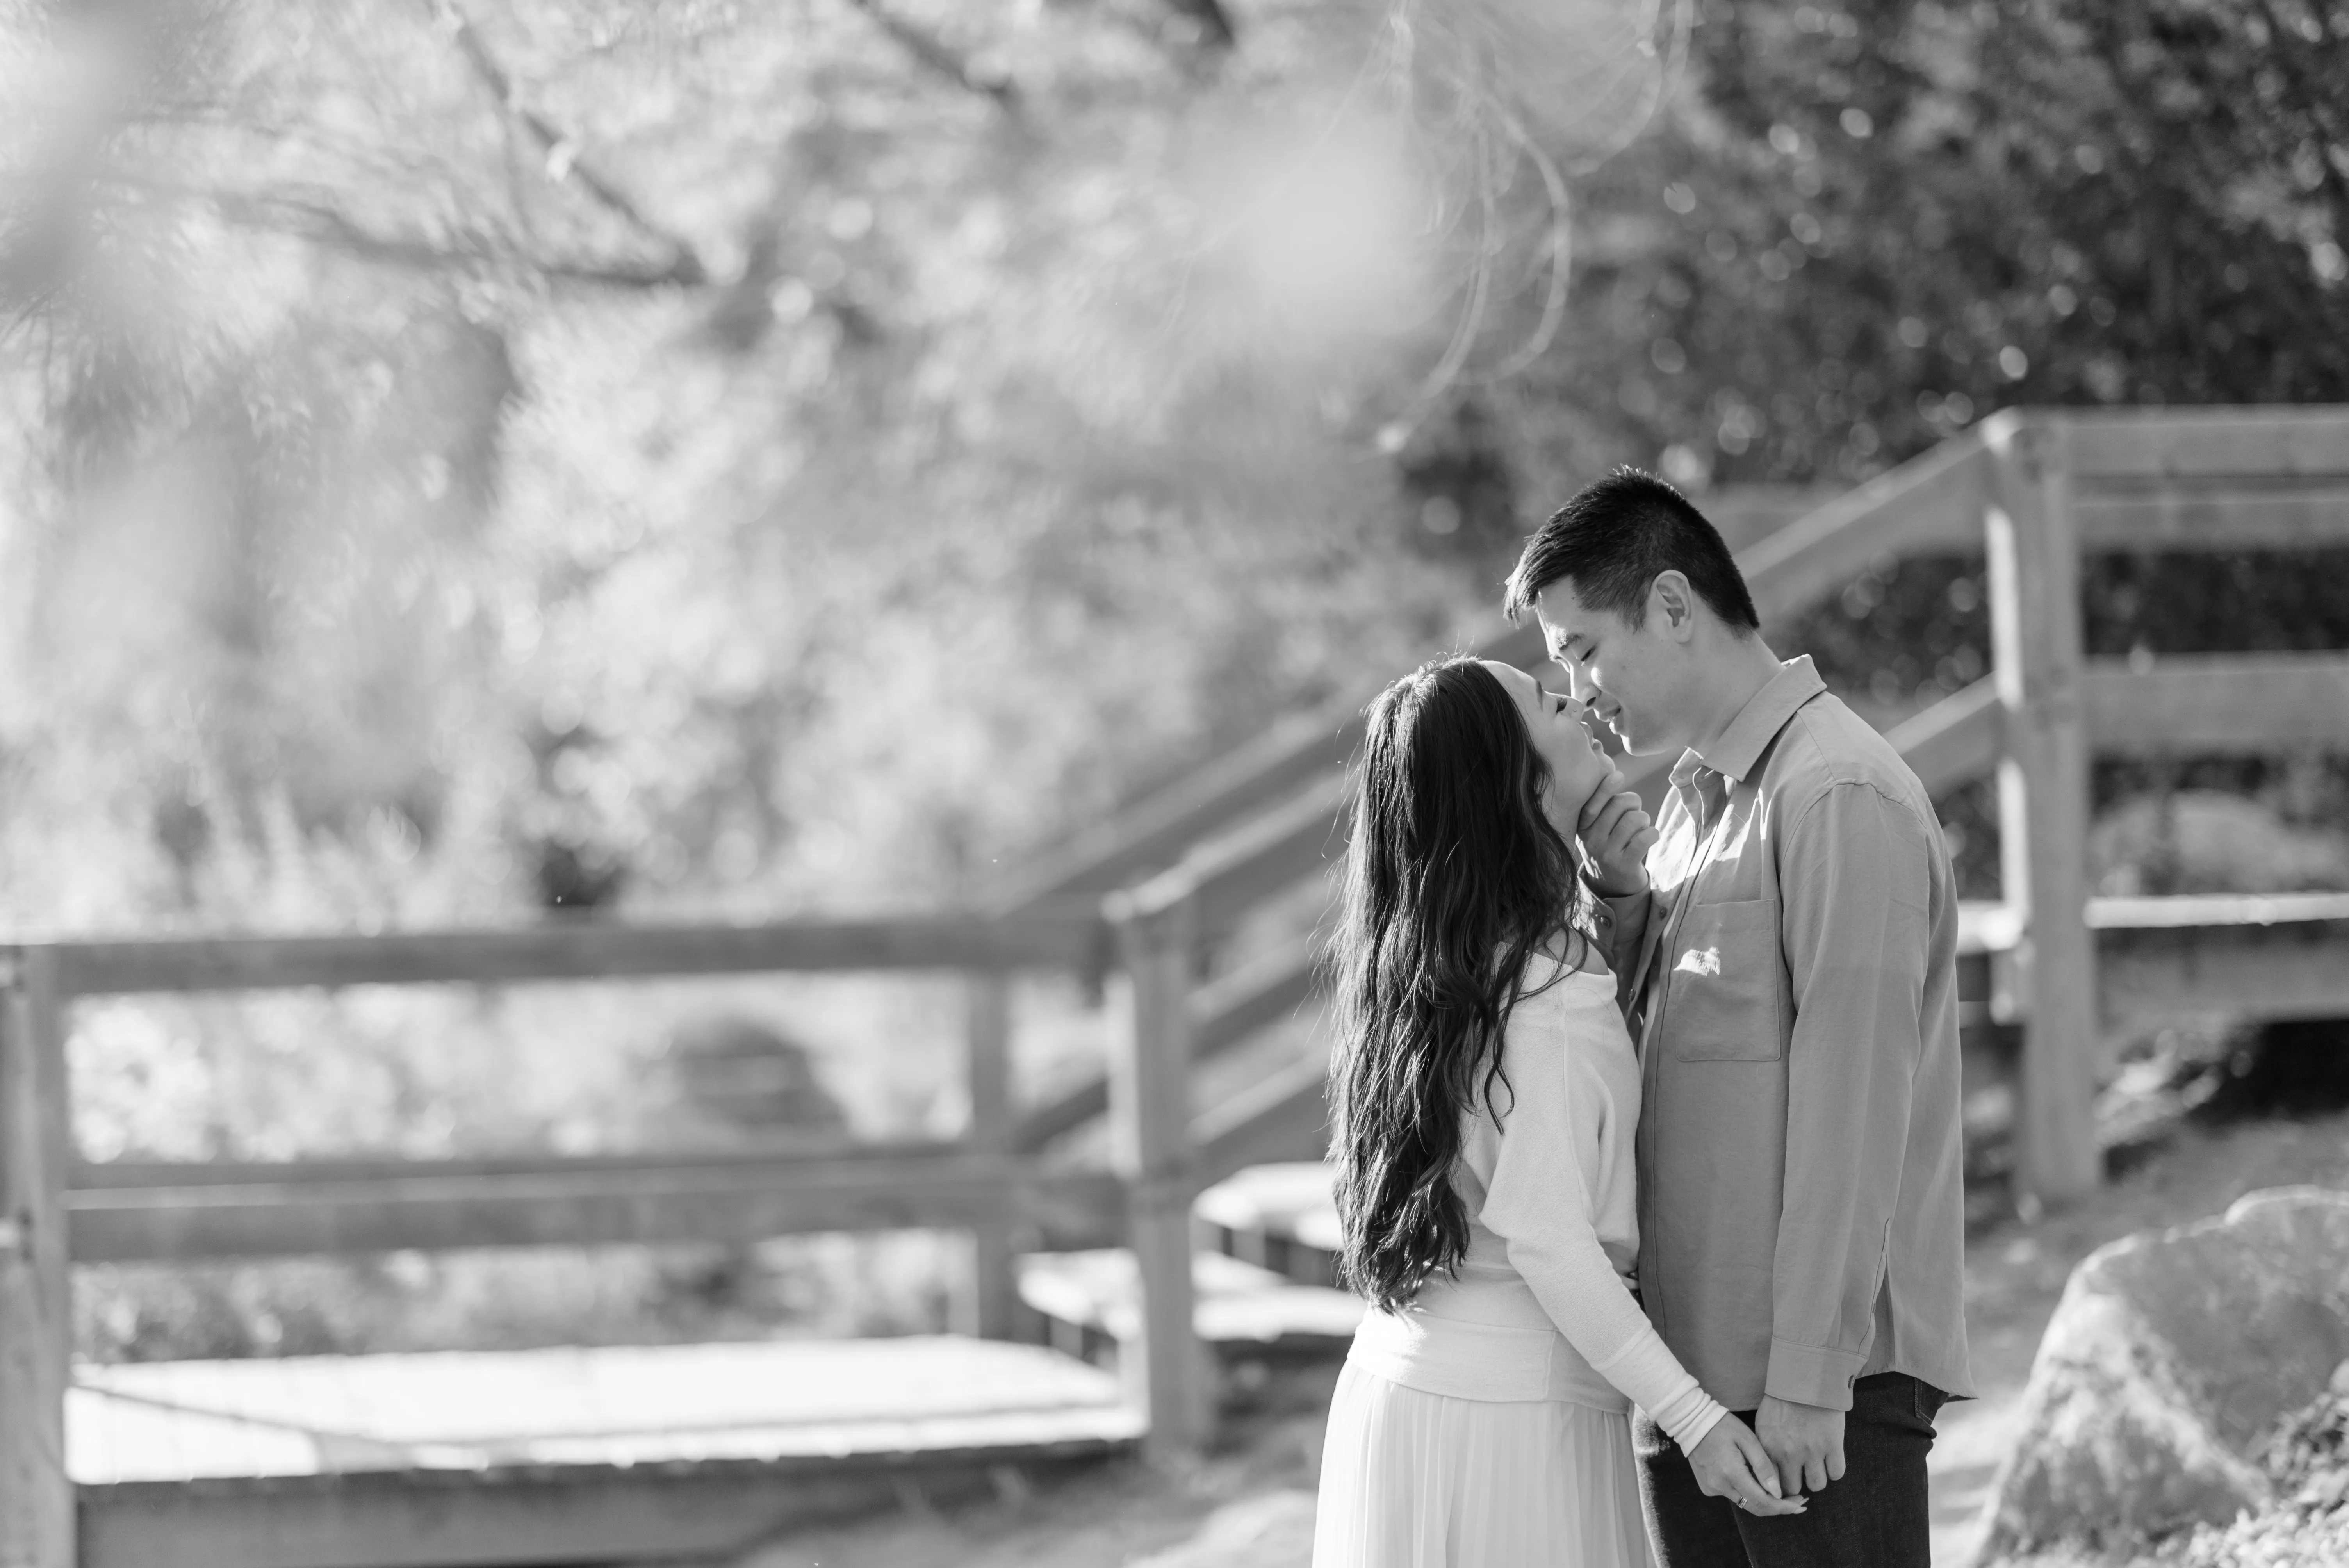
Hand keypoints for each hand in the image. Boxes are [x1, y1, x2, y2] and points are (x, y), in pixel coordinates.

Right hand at [1577, 769, 1656, 896]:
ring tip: (1640, 830)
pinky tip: (1648, 838)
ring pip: (1635, 819)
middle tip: (1633, 817)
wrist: (1612, 884)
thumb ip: (1604, 804)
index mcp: (1583, 827)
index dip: (1606, 788)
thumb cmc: (1610, 844)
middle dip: (1633, 805)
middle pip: (1620, 804)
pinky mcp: (1625, 864)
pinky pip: (1645, 837)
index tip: (1618, 775)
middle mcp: (1591, 840)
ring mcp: (1607, 853)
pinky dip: (1652, 833)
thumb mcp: (1598, 826)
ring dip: (1644, 821)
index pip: (1592, 804)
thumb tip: (1614, 774)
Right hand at [1685, 1414, 1806, 1517]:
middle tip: (1798, 1502)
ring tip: (1781, 1493)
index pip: (1763, 1502)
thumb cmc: (1723, 1425)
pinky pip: (1733, 1496)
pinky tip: (1754, 1481)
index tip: (1801, 1504)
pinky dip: (1747, 1493)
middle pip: (1756, 1508)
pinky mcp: (1708, 1488)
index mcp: (1732, 1473)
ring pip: (1745, 1503)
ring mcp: (1712, 1488)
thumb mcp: (1748, 1440)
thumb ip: (1763, 1467)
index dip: (1784, 1507)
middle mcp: (1720, 1486)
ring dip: (1764, 1501)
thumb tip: (1778, 1493)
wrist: (1691, 1421)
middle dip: (1779, 1507)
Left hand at [1757, 1394, 1845, 1496]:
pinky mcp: (1833, 1446)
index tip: (1783, 1481)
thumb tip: (1767, 1470)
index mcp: (1769, 1447)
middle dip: (1798, 1483)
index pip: (1770, 1482)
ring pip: (1816, 1485)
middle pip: (1793, 1488)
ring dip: (1817, 1478)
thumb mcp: (1764, 1423)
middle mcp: (1788, 1453)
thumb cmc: (1782, 1399)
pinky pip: (1837, 1473)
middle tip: (1801, 1474)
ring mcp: (1812, 1451)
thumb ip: (1765, 1447)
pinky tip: (1830, 1459)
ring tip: (1816, 1466)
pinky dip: (1834, 1469)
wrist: (1806, 1377)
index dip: (1778, 1485)